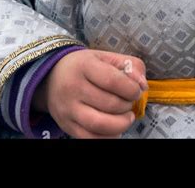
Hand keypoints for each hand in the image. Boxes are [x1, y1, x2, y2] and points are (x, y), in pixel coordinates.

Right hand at [33, 49, 147, 138]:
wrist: (51, 77)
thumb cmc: (84, 66)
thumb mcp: (105, 57)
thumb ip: (129, 65)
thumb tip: (143, 85)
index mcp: (84, 66)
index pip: (113, 81)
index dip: (131, 89)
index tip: (136, 90)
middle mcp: (73, 87)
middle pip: (110, 104)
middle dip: (127, 105)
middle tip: (129, 102)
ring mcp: (68, 109)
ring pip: (101, 124)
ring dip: (121, 124)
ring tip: (127, 117)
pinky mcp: (67, 126)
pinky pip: (91, 138)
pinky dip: (109, 137)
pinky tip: (115, 129)